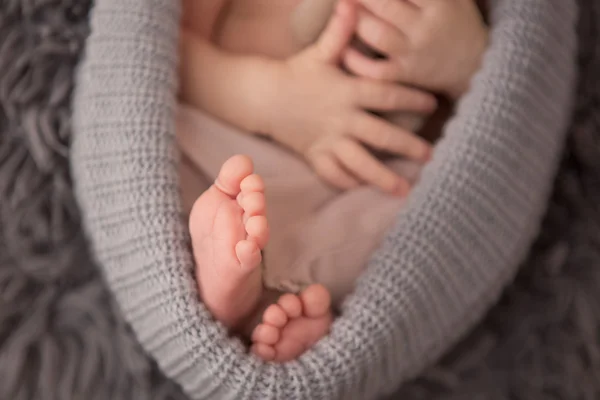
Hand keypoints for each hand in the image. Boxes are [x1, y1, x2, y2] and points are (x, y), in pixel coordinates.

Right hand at [267, 0, 436, 193]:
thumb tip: (351, 2)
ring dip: (382, 177)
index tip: (434, 104)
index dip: (413, 98)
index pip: (386, 95)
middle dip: (407, 146)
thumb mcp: (318, 52)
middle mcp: (341, 119)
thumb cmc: (296, 73)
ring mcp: (327, 140)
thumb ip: (339, 31)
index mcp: (347, 91)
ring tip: (404, 190)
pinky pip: (334, 174)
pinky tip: (365, 188)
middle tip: (430, 155)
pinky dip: (349, 183)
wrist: (263, 97)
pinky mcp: (314, 155)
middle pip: (380, 135)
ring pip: (359, 162)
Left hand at [346, 0, 488, 98]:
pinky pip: (373, 69)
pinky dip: (355, 59)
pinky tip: (344, 46)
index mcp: (440, 4)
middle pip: (384, 5)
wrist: (474, 65)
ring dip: (355, 20)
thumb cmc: (455, 22)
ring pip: (375, 34)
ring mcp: (413, 53)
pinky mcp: (403, 75)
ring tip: (346, 11)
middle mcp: (426, 28)